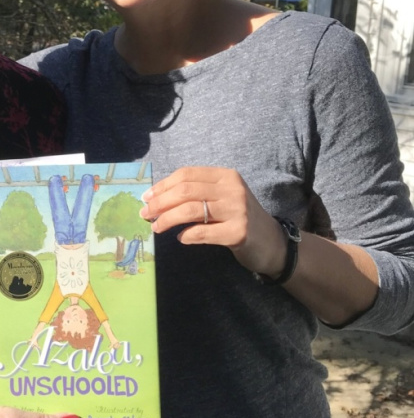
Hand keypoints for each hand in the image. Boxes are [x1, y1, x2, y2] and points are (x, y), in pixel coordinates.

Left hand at [139, 166, 288, 278]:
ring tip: (156, 227)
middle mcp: (232, 189)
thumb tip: (157, 198)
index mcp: (226, 176)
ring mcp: (237, 210)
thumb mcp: (221, 198)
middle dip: (160, 202)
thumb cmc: (238, 218)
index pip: (187, 174)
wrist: (271, 242)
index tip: (147, 197)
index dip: (163, 185)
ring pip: (191, 210)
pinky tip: (180, 238)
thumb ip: (197, 194)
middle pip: (186, 191)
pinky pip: (203, 232)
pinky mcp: (238, 232)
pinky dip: (187, 235)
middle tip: (145, 213)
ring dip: (168, 219)